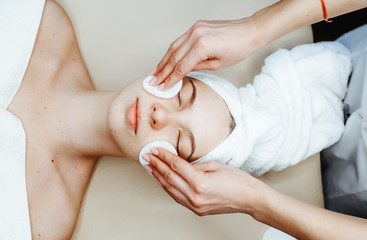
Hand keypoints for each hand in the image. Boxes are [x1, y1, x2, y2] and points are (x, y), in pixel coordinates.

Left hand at [144, 148, 263, 215]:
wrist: (249, 198)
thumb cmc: (237, 181)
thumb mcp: (215, 165)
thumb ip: (195, 166)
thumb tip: (180, 164)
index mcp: (200, 182)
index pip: (175, 166)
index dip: (163, 156)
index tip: (155, 150)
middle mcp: (195, 196)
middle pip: (169, 177)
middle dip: (156, 165)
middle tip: (147, 157)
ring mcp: (195, 205)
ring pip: (170, 189)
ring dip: (158, 177)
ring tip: (150, 168)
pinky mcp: (197, 210)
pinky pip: (177, 197)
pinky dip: (167, 188)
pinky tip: (162, 181)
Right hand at [151, 18, 261, 89]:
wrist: (249, 31)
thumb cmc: (239, 48)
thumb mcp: (218, 64)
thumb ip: (198, 67)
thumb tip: (183, 72)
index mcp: (202, 46)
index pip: (181, 67)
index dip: (170, 79)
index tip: (162, 87)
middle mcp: (196, 35)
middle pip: (173, 57)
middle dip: (162, 71)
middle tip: (153, 82)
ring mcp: (195, 29)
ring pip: (173, 47)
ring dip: (163, 61)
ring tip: (155, 72)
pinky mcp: (196, 26)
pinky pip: (180, 40)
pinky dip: (172, 50)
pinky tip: (166, 58)